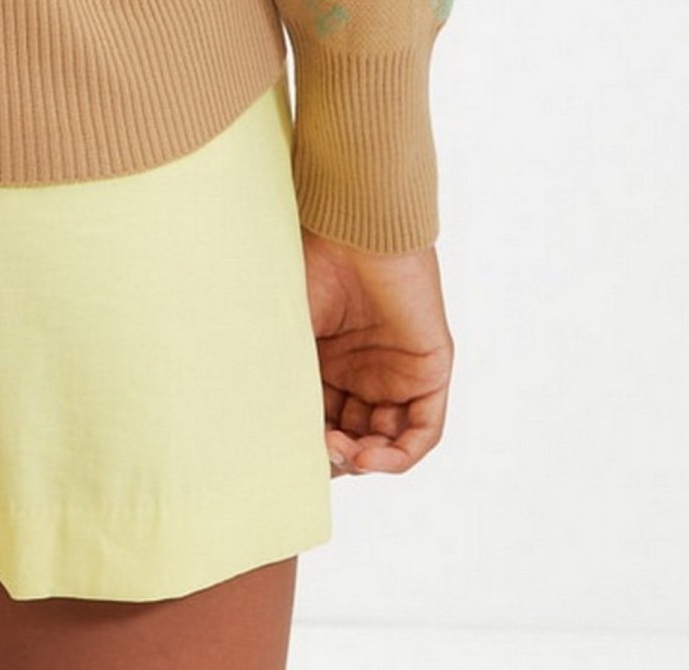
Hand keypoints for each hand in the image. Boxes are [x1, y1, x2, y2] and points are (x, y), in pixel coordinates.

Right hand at [300, 228, 452, 476]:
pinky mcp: (430, 371)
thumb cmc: (312, 265)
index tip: (289, 452)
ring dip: (364, 459)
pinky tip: (366, 456)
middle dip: (337, 456)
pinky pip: (422, 431)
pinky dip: (397, 455)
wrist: (353, 228)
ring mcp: (399, 373)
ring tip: (341, 452)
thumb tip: (259, 433)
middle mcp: (365, 371)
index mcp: (330, 360)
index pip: (324, 420)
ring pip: (388, 442)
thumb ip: (285, 380)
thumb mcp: (290, 332)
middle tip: (318, 452)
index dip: (310, 445)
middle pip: (356, 438)